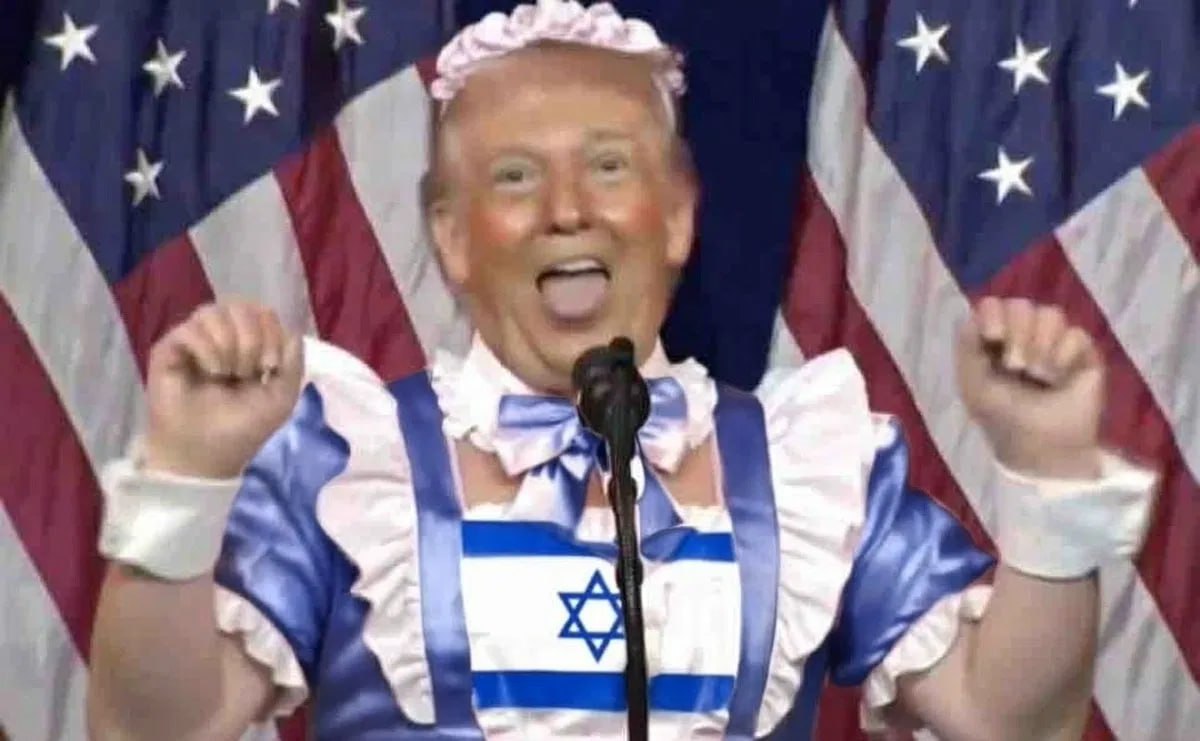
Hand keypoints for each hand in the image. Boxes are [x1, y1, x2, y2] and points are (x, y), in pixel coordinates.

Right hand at [142, 301, 304, 478]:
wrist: (206, 454)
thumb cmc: (242, 428)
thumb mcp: (282, 398)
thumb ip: (294, 363)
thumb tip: (290, 332)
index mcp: (248, 344)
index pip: (263, 312)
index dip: (272, 332)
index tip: (271, 366)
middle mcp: (221, 337)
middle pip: (242, 306)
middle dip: (252, 338)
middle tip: (249, 371)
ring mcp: (194, 341)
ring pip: (214, 311)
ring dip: (230, 343)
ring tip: (228, 373)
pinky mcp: (169, 349)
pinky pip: (190, 328)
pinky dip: (208, 349)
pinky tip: (211, 372)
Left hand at [956, 297, 1104, 478]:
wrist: (1041, 446)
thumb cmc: (1003, 417)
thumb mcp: (973, 384)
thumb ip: (967, 346)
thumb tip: (976, 315)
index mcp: (994, 340)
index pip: (993, 305)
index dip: (993, 314)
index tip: (993, 337)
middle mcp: (1024, 335)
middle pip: (1021, 305)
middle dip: (1017, 335)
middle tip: (1016, 366)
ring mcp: (1055, 341)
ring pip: (1050, 313)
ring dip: (1040, 345)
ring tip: (1038, 375)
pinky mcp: (1083, 353)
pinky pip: (1075, 333)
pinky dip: (1063, 356)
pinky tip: (1059, 378)